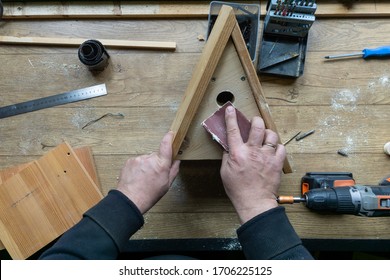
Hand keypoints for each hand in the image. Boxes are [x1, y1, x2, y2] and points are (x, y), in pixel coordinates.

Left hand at [117, 131, 180, 213]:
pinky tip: (137, 177)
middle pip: (156, 155)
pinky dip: (138, 167)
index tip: (171, 133)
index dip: (169, 138)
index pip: (166, 145)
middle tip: (154, 175)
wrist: (131, 199)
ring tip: (143, 178)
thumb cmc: (150, 194)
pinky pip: (137, 162)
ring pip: (146, 159)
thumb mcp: (167, 184)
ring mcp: (139, 159)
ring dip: (146, 166)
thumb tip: (177, 161)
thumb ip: (173, 170)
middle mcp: (150, 159)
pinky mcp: (130, 161)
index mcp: (161, 164)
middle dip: (156, 162)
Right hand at [220, 106, 285, 223]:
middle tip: (254, 123)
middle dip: (256, 120)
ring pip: (271, 135)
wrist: (254, 202)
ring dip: (268, 134)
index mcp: (238, 153)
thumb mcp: (225, 171)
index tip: (231, 109)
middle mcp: (253, 151)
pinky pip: (281, 148)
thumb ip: (227, 156)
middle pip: (257, 126)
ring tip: (265, 137)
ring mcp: (267, 156)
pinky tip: (273, 150)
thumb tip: (228, 145)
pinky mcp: (276, 163)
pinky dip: (277, 147)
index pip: (233, 130)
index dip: (231, 117)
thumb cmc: (238, 189)